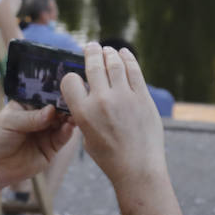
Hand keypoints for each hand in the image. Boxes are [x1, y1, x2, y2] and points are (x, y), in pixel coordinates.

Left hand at [0, 101, 75, 187]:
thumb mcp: (10, 122)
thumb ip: (31, 117)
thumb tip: (52, 110)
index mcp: (28, 105)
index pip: (45, 97)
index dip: (54, 94)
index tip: (65, 91)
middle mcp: (40, 117)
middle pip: (57, 109)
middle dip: (65, 106)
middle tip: (72, 103)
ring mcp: (47, 132)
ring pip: (63, 122)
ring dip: (69, 118)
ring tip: (72, 115)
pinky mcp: (52, 147)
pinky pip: (63, 137)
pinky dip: (68, 132)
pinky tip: (69, 126)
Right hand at [60, 43, 167, 190]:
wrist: (138, 168)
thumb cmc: (110, 157)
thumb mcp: (87, 138)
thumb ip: (84, 115)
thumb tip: (87, 97)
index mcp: (84, 113)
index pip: (71, 81)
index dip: (71, 76)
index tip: (76, 76)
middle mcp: (102, 101)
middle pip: (94, 65)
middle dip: (91, 52)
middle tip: (91, 46)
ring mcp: (125, 97)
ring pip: (115, 63)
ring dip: (109, 53)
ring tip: (107, 50)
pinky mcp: (143, 97)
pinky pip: (134, 71)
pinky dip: (128, 58)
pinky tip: (124, 53)